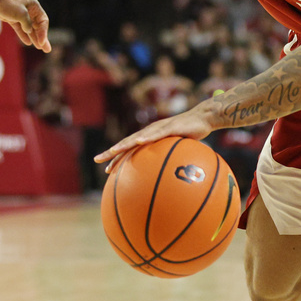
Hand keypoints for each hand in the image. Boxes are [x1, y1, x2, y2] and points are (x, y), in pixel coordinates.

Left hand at [0, 0, 50, 51]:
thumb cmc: (7, 3)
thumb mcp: (21, 14)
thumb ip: (27, 24)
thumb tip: (29, 31)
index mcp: (33, 5)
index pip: (43, 21)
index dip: (44, 32)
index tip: (42, 42)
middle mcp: (28, 9)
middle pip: (37, 26)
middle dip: (42, 37)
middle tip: (47, 49)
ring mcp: (19, 14)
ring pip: (29, 28)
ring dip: (33, 38)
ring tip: (39, 48)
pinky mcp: (11, 18)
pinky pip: (19, 28)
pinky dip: (23, 35)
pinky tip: (28, 42)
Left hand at [94, 107, 214, 172]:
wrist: (203, 118)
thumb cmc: (190, 134)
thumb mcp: (178, 151)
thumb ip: (170, 161)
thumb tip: (167, 182)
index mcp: (149, 138)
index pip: (129, 150)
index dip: (117, 159)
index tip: (106, 170)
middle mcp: (150, 132)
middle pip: (127, 143)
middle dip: (112, 152)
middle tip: (97, 160)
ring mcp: (158, 128)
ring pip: (137, 137)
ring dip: (124, 144)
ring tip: (113, 151)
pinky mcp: (170, 126)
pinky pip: (156, 133)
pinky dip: (147, 137)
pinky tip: (139, 141)